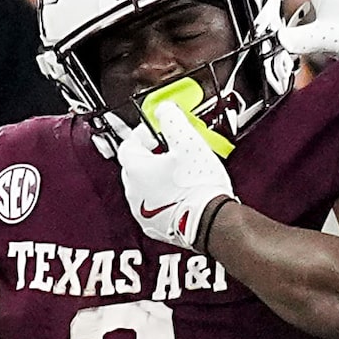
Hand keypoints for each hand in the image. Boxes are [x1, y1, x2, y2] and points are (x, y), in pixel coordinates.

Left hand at [109, 94, 233, 248]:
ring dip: (157, 179)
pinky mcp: (154, 228)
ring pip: (144, 187)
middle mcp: (133, 192)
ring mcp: (141, 212)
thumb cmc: (198, 186)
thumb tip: (164, 110)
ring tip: (178, 174)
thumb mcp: (187, 141)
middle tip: (170, 152)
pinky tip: (181, 194)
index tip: (157, 133)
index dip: (143, 135)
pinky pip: (153, 207)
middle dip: (151, 156)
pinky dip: (163, 198)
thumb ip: (171, 119)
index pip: (128, 144)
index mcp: (135, 169)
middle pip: (135, 166)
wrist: (211, 222)